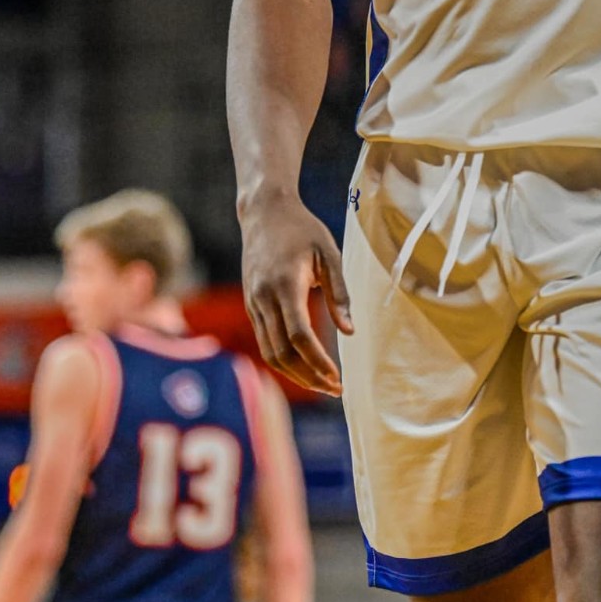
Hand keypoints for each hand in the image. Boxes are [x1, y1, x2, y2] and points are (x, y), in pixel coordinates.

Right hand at [241, 195, 350, 395]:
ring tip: (323, 384)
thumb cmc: (303, 230)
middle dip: (308, 376)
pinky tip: (305, 366)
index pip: (298, 335)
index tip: (337, 378)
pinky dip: (284, 360)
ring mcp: (253, 303)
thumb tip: (349, 332)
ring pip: (269, 353)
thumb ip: (339, 293)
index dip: (317, 361)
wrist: (264, 212)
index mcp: (284, 284)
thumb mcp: (328, 253)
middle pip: (281, 352)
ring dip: (295, 374)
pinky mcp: (251, 305)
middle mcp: (263, 298)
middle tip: (335, 389)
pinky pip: (265, 342)